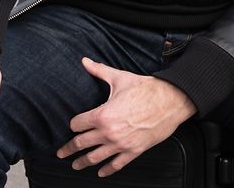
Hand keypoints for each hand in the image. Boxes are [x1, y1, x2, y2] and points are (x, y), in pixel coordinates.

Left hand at [57, 58, 196, 176]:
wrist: (171, 100)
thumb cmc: (147, 89)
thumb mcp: (120, 78)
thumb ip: (99, 71)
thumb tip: (85, 61)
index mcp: (103, 115)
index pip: (77, 124)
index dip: (74, 124)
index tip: (73, 125)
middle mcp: (109, 132)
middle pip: (81, 143)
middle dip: (68, 149)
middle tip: (61, 153)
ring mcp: (121, 144)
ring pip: (95, 157)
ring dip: (82, 162)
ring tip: (75, 165)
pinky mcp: (133, 151)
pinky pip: (116, 165)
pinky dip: (106, 170)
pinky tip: (101, 172)